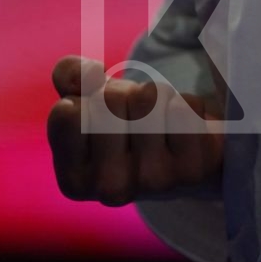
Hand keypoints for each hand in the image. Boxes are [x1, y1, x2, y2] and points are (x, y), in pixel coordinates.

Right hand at [47, 55, 224, 206]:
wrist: (182, 150)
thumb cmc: (125, 123)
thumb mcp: (88, 101)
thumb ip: (70, 76)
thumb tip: (88, 72)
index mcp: (73, 180)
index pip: (67, 113)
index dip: (87, 96)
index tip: (98, 112)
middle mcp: (110, 189)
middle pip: (109, 101)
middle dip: (123, 93)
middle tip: (132, 115)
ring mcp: (154, 182)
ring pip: (149, 97)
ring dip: (156, 94)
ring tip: (158, 117)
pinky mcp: (193, 169)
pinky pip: (186, 105)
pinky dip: (185, 102)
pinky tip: (182, 125)